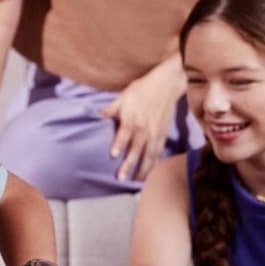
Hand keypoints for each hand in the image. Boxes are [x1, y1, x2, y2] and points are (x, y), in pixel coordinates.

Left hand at [101, 58, 186, 182]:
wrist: (166, 85)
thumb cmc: (142, 89)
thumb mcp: (124, 96)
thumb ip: (111, 108)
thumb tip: (99, 114)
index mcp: (132, 118)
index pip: (124, 134)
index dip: (119, 145)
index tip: (113, 155)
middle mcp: (144, 128)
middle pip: (136, 149)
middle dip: (128, 165)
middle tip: (121, 178)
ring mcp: (155, 133)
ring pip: (149, 155)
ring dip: (142, 169)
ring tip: (136, 180)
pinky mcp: (163, 134)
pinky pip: (159, 152)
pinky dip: (154, 163)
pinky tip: (150, 171)